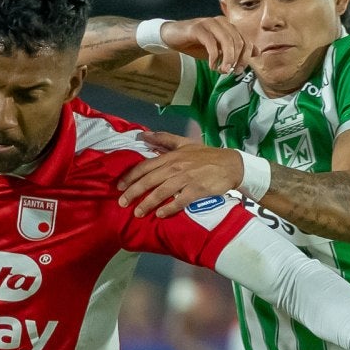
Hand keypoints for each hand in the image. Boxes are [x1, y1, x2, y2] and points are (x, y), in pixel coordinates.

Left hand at [117, 132, 243, 217]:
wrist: (230, 164)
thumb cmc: (205, 155)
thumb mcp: (184, 143)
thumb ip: (163, 139)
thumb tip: (143, 135)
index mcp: (171, 156)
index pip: (146, 166)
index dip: (131, 177)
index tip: (119, 187)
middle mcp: (176, 166)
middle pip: (150, 180)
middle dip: (134, 192)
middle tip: (122, 203)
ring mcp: (187, 178)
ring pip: (162, 191)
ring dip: (148, 203)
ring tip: (138, 213)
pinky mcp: (197, 189)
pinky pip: (180, 200)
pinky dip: (170, 207)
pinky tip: (161, 214)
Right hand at [160, 17, 252, 74]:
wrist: (173, 37)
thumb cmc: (196, 43)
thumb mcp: (219, 50)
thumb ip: (236, 50)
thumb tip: (257, 52)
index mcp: (229, 26)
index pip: (246, 41)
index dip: (246, 57)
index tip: (239, 70)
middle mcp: (221, 22)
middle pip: (239, 41)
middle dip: (237, 60)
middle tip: (231, 72)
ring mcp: (210, 23)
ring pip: (227, 41)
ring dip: (227, 59)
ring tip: (223, 70)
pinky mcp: (198, 27)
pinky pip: (211, 42)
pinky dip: (214, 57)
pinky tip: (212, 65)